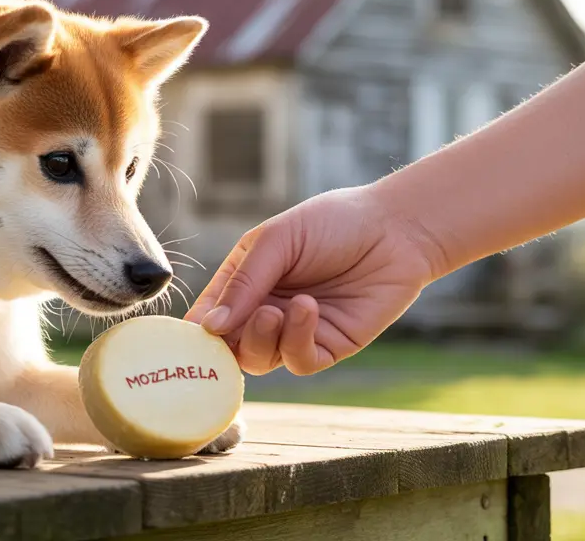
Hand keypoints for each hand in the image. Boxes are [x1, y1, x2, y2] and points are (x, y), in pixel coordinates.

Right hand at [184, 185, 443, 374]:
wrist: (396, 230)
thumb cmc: (333, 223)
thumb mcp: (276, 241)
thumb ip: (243, 283)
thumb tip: (209, 328)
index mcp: (245, 282)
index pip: (210, 316)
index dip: (196, 330)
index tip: (188, 337)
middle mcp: (265, 311)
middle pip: (229, 347)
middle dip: (228, 342)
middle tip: (238, 322)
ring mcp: (295, 332)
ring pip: (259, 360)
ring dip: (262, 338)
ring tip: (278, 309)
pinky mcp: (328, 346)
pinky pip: (299, 362)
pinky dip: (296, 340)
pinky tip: (309, 309)